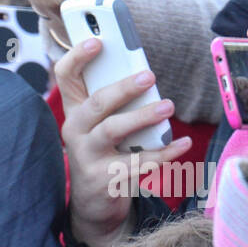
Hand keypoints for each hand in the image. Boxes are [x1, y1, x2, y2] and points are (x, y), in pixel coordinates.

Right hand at [56, 39, 188, 246]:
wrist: (94, 204)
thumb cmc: (105, 153)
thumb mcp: (101, 125)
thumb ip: (115, 101)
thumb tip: (145, 74)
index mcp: (74, 111)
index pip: (65, 76)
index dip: (77, 57)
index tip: (97, 41)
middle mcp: (75, 131)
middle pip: (95, 103)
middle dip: (122, 88)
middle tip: (148, 76)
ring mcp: (87, 156)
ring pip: (113, 130)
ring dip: (142, 117)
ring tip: (167, 106)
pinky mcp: (105, 179)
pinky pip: (138, 163)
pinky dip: (164, 153)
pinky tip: (182, 143)